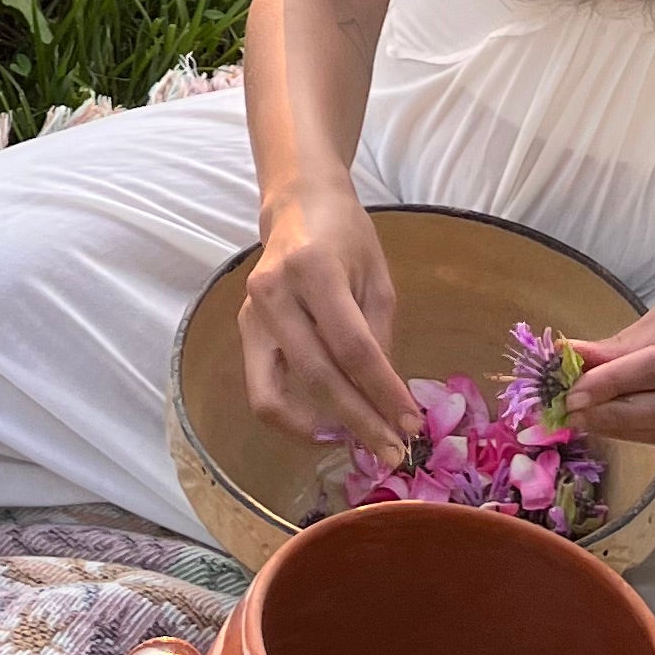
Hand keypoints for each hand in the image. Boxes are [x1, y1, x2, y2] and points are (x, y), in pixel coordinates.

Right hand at [240, 186, 419, 461]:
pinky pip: (262, 389)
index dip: (384, 392)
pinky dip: (292, 416)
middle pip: (318, 376)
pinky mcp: (243, 330)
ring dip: (320, 428)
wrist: (298, 204)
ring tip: (358, 441)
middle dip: (360, 421)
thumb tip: (385, 400)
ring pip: (275, 395)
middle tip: (393, 451)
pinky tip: (325, 423)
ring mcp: (251, 314)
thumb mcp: (377, 277)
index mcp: (314, 270)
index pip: (353, 348)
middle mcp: (274, 293)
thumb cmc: (346, 236)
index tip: (412, 425)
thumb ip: (379, 336)